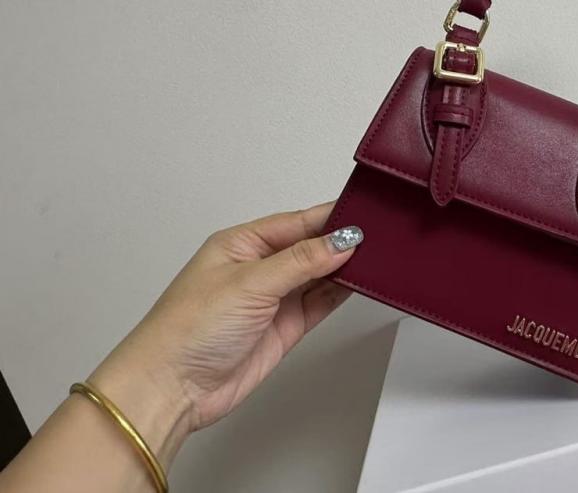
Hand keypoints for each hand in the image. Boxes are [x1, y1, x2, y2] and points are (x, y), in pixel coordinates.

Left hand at [89, 201, 358, 458]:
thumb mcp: (249, 283)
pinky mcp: (284, 327)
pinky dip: (340, 293)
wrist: (172, 389)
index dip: (330, 218)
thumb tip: (342, 240)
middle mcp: (258, 268)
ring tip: (377, 259)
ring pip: (320, 274)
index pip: (296, 222)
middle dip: (341, 242)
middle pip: (311, 246)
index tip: (364, 215)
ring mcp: (273, 298)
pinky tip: (359, 284)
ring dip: (345, 268)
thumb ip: (301, 261)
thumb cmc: (186, 330)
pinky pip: (320, 302)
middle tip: (378, 237)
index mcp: (241, 244)